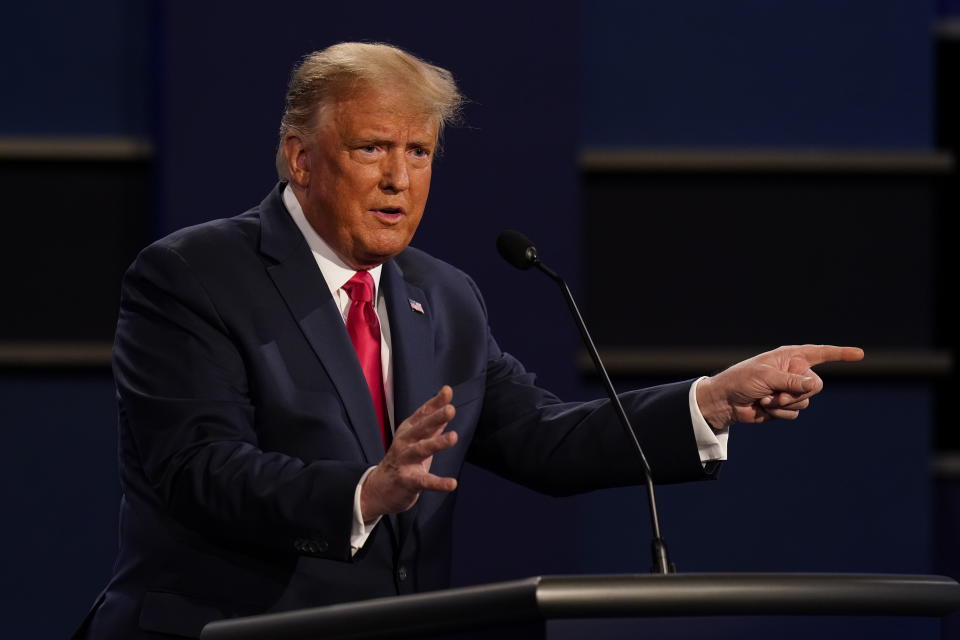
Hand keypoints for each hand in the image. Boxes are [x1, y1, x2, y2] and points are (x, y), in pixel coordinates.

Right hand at [360, 386, 458, 520]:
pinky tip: (452, 483)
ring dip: (437, 443)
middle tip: (450, 410)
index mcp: (408, 431)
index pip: (423, 414)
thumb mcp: (417, 440)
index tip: (448, 391)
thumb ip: (433, 425)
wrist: (378, 489)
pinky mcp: (407, 480)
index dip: (435, 402)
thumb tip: (447, 407)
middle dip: (435, 418)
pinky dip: (438, 483)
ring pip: (421, 450)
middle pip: (421, 428)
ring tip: (454, 437)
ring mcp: (404, 461)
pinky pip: (424, 481)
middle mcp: (405, 442)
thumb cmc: (402, 460)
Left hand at [696, 344, 863, 429]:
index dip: (841, 354)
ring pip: (806, 401)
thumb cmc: (742, 381)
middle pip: (816, 384)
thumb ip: (791, 381)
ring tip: (766, 399)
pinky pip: (795, 412)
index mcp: (790, 357)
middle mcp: (794, 372)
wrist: (726, 401)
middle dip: (797, 392)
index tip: (860, 354)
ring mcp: (791, 390)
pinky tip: (764, 407)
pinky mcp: (786, 406)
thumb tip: (813, 386)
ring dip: (784, 403)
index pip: (820, 353)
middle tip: (776, 392)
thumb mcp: (765, 377)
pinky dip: (779, 412)